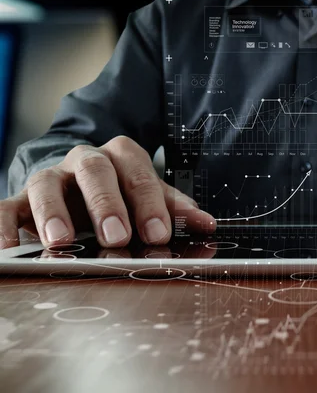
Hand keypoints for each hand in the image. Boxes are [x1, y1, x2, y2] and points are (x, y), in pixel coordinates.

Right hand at [0, 136, 215, 248]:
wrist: (80, 181)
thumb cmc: (121, 191)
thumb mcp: (149, 195)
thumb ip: (173, 208)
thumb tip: (207, 223)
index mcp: (121, 157)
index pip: (138, 173)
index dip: (149, 203)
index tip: (159, 234)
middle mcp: (85, 162)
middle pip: (94, 172)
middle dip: (107, 204)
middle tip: (116, 236)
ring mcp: (52, 178)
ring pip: (47, 184)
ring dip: (54, 213)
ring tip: (62, 241)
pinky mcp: (22, 199)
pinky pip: (6, 207)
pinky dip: (3, 226)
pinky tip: (7, 248)